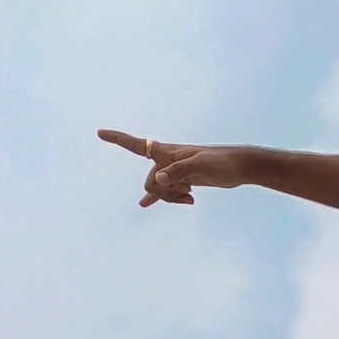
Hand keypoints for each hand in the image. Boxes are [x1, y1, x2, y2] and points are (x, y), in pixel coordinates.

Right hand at [97, 129, 248, 207]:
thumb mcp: (202, 166)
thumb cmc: (222, 163)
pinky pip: (164, 192)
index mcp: (168, 152)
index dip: (118, 139)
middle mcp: (167, 160)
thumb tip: (159, 178)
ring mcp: (174, 172)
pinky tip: (143, 205)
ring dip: (172, 199)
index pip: (138, 145)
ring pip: (158, 191)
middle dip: (164, 193)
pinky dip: (157, 198)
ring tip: (191, 197)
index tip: (100, 133)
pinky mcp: (182, 182)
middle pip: (150, 182)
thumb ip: (180, 170)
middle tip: (187, 191)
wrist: (238, 168)